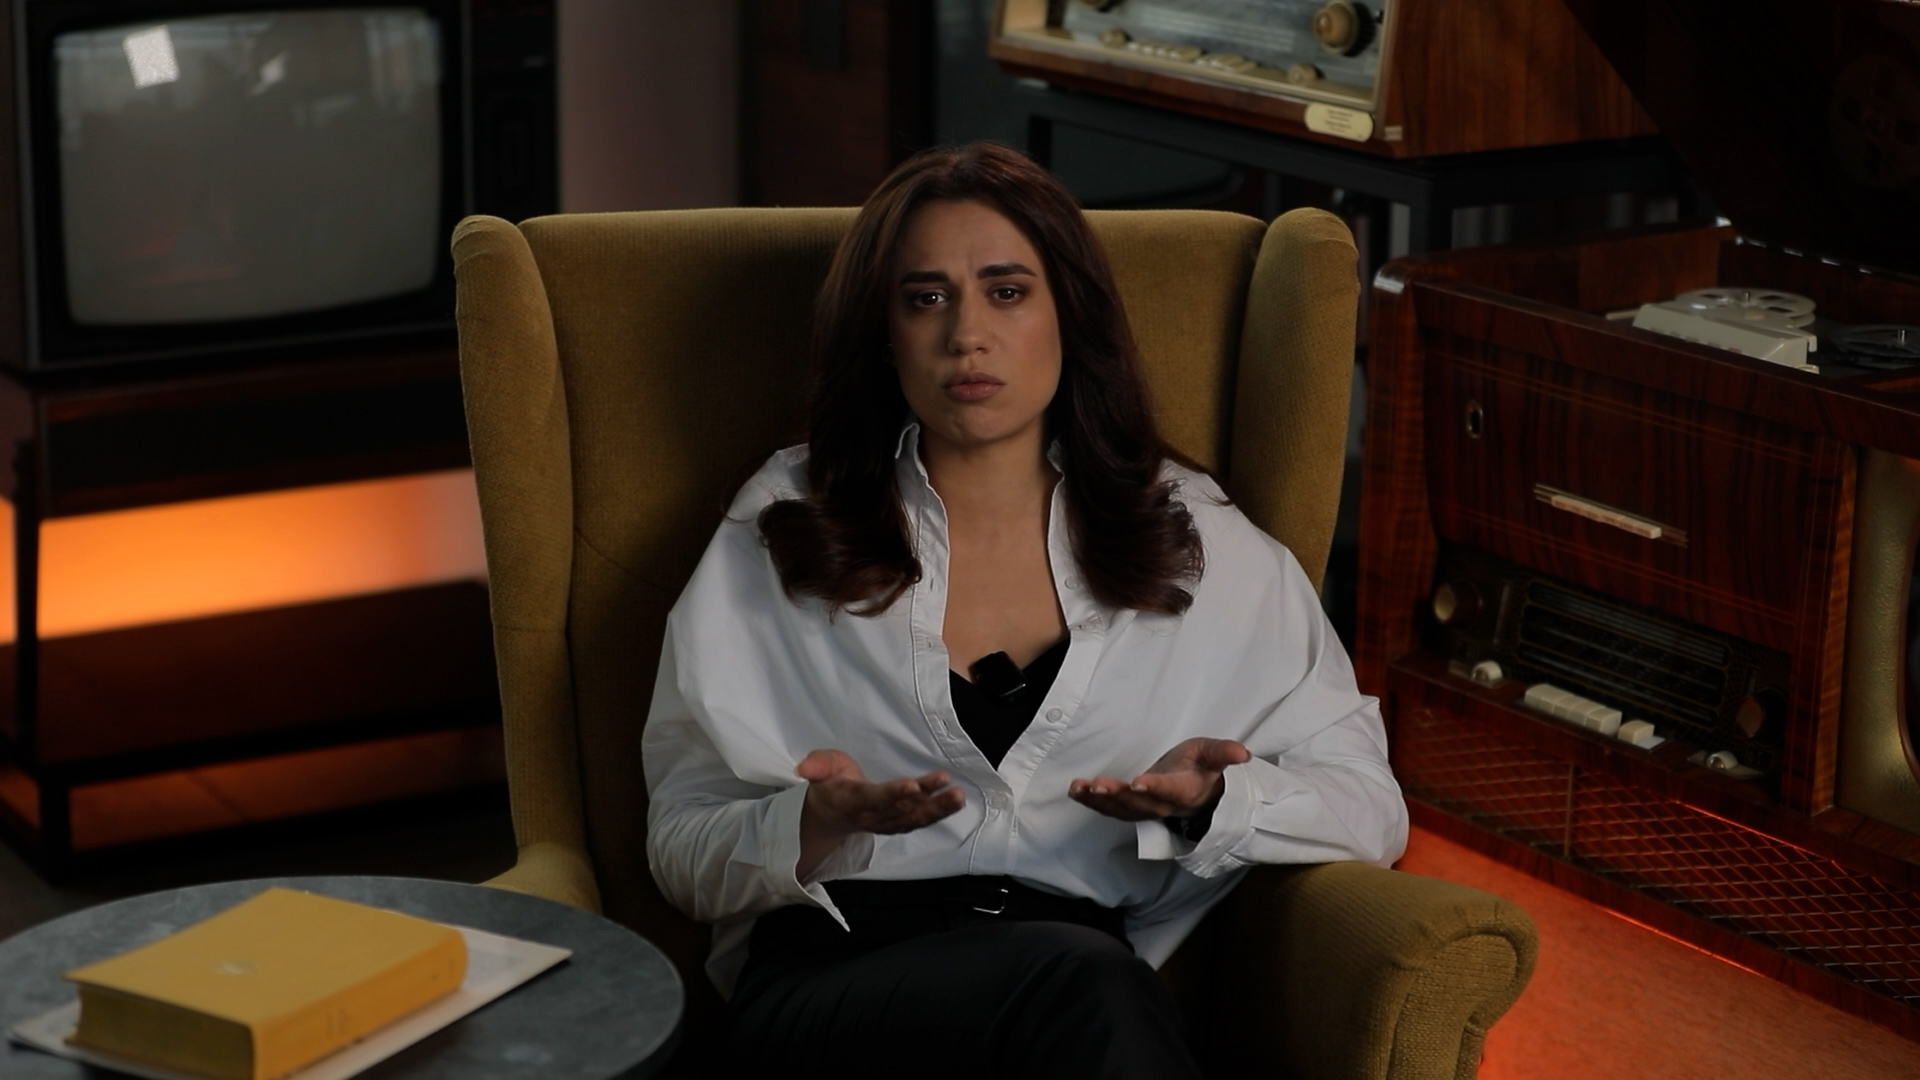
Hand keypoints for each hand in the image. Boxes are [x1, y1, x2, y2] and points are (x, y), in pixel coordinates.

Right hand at [795, 749, 964, 877]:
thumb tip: (804, 767)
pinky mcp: (897, 823)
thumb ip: (817, 765)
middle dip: (927, 801)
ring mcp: (885, 823)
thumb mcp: (820, 767)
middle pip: (900, 811)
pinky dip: (938, 814)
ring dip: (938, 809)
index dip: (893, 794)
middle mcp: (870, 816)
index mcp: (850, 800)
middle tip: (950, 788)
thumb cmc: (830, 784)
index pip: (873, 798)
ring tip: (958, 796)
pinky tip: (955, 802)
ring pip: (913, 819)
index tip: (913, 786)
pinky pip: (918, 821)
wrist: (830, 813)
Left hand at [1068, 738, 1250, 822]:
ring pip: (1122, 810)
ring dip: (1100, 801)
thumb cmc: (1203, 768)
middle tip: (1099, 785)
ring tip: (1081, 788)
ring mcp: (1147, 808)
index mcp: (1185, 790)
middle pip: (1140, 805)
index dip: (1155, 788)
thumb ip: (1225, 753)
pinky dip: (1093, 802)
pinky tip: (1077, 790)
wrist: (1198, 791)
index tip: (1139, 782)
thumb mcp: (1214, 754)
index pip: (1170, 791)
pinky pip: (1112, 810)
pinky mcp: (1133, 808)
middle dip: (1118, 796)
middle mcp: (1165, 804)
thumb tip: (1243, 753)